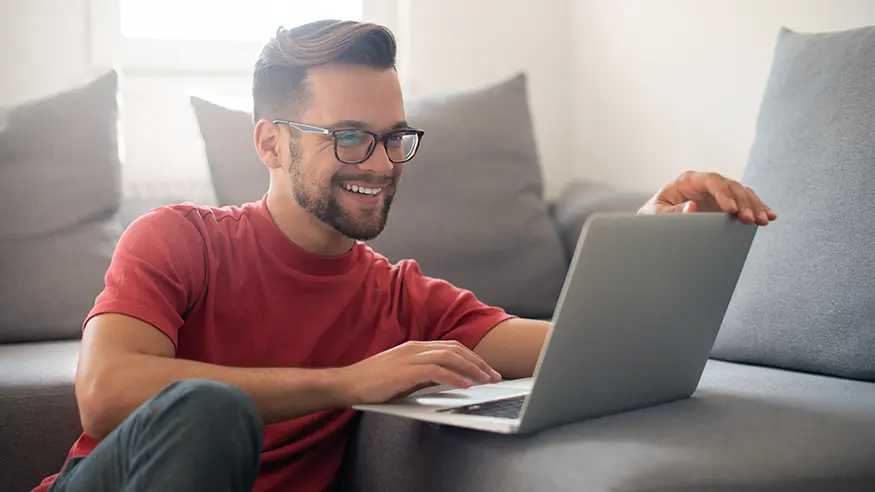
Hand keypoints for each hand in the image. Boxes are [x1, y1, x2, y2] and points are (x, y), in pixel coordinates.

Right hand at [332, 340, 501, 405]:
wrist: (347, 384)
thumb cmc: (373, 384)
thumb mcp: (404, 376)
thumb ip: (424, 375)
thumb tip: (448, 380)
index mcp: (415, 348)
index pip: (451, 347)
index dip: (472, 357)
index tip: (487, 370)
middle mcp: (415, 348)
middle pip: (455, 349)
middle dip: (478, 362)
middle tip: (495, 376)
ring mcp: (410, 358)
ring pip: (450, 357)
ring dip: (472, 369)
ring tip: (486, 380)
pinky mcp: (405, 371)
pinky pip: (436, 372)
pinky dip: (454, 377)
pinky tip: (466, 385)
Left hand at [638, 170, 776, 224]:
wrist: (656, 224)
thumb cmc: (653, 217)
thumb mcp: (656, 215)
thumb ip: (672, 212)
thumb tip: (691, 207)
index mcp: (687, 181)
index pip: (711, 181)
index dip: (723, 193)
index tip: (730, 209)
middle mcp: (705, 184)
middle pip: (730, 186)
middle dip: (742, 202)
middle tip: (748, 219)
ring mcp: (717, 194)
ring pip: (741, 193)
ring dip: (754, 206)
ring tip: (763, 220)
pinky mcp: (725, 204)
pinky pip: (745, 203)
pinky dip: (757, 208)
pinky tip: (768, 216)